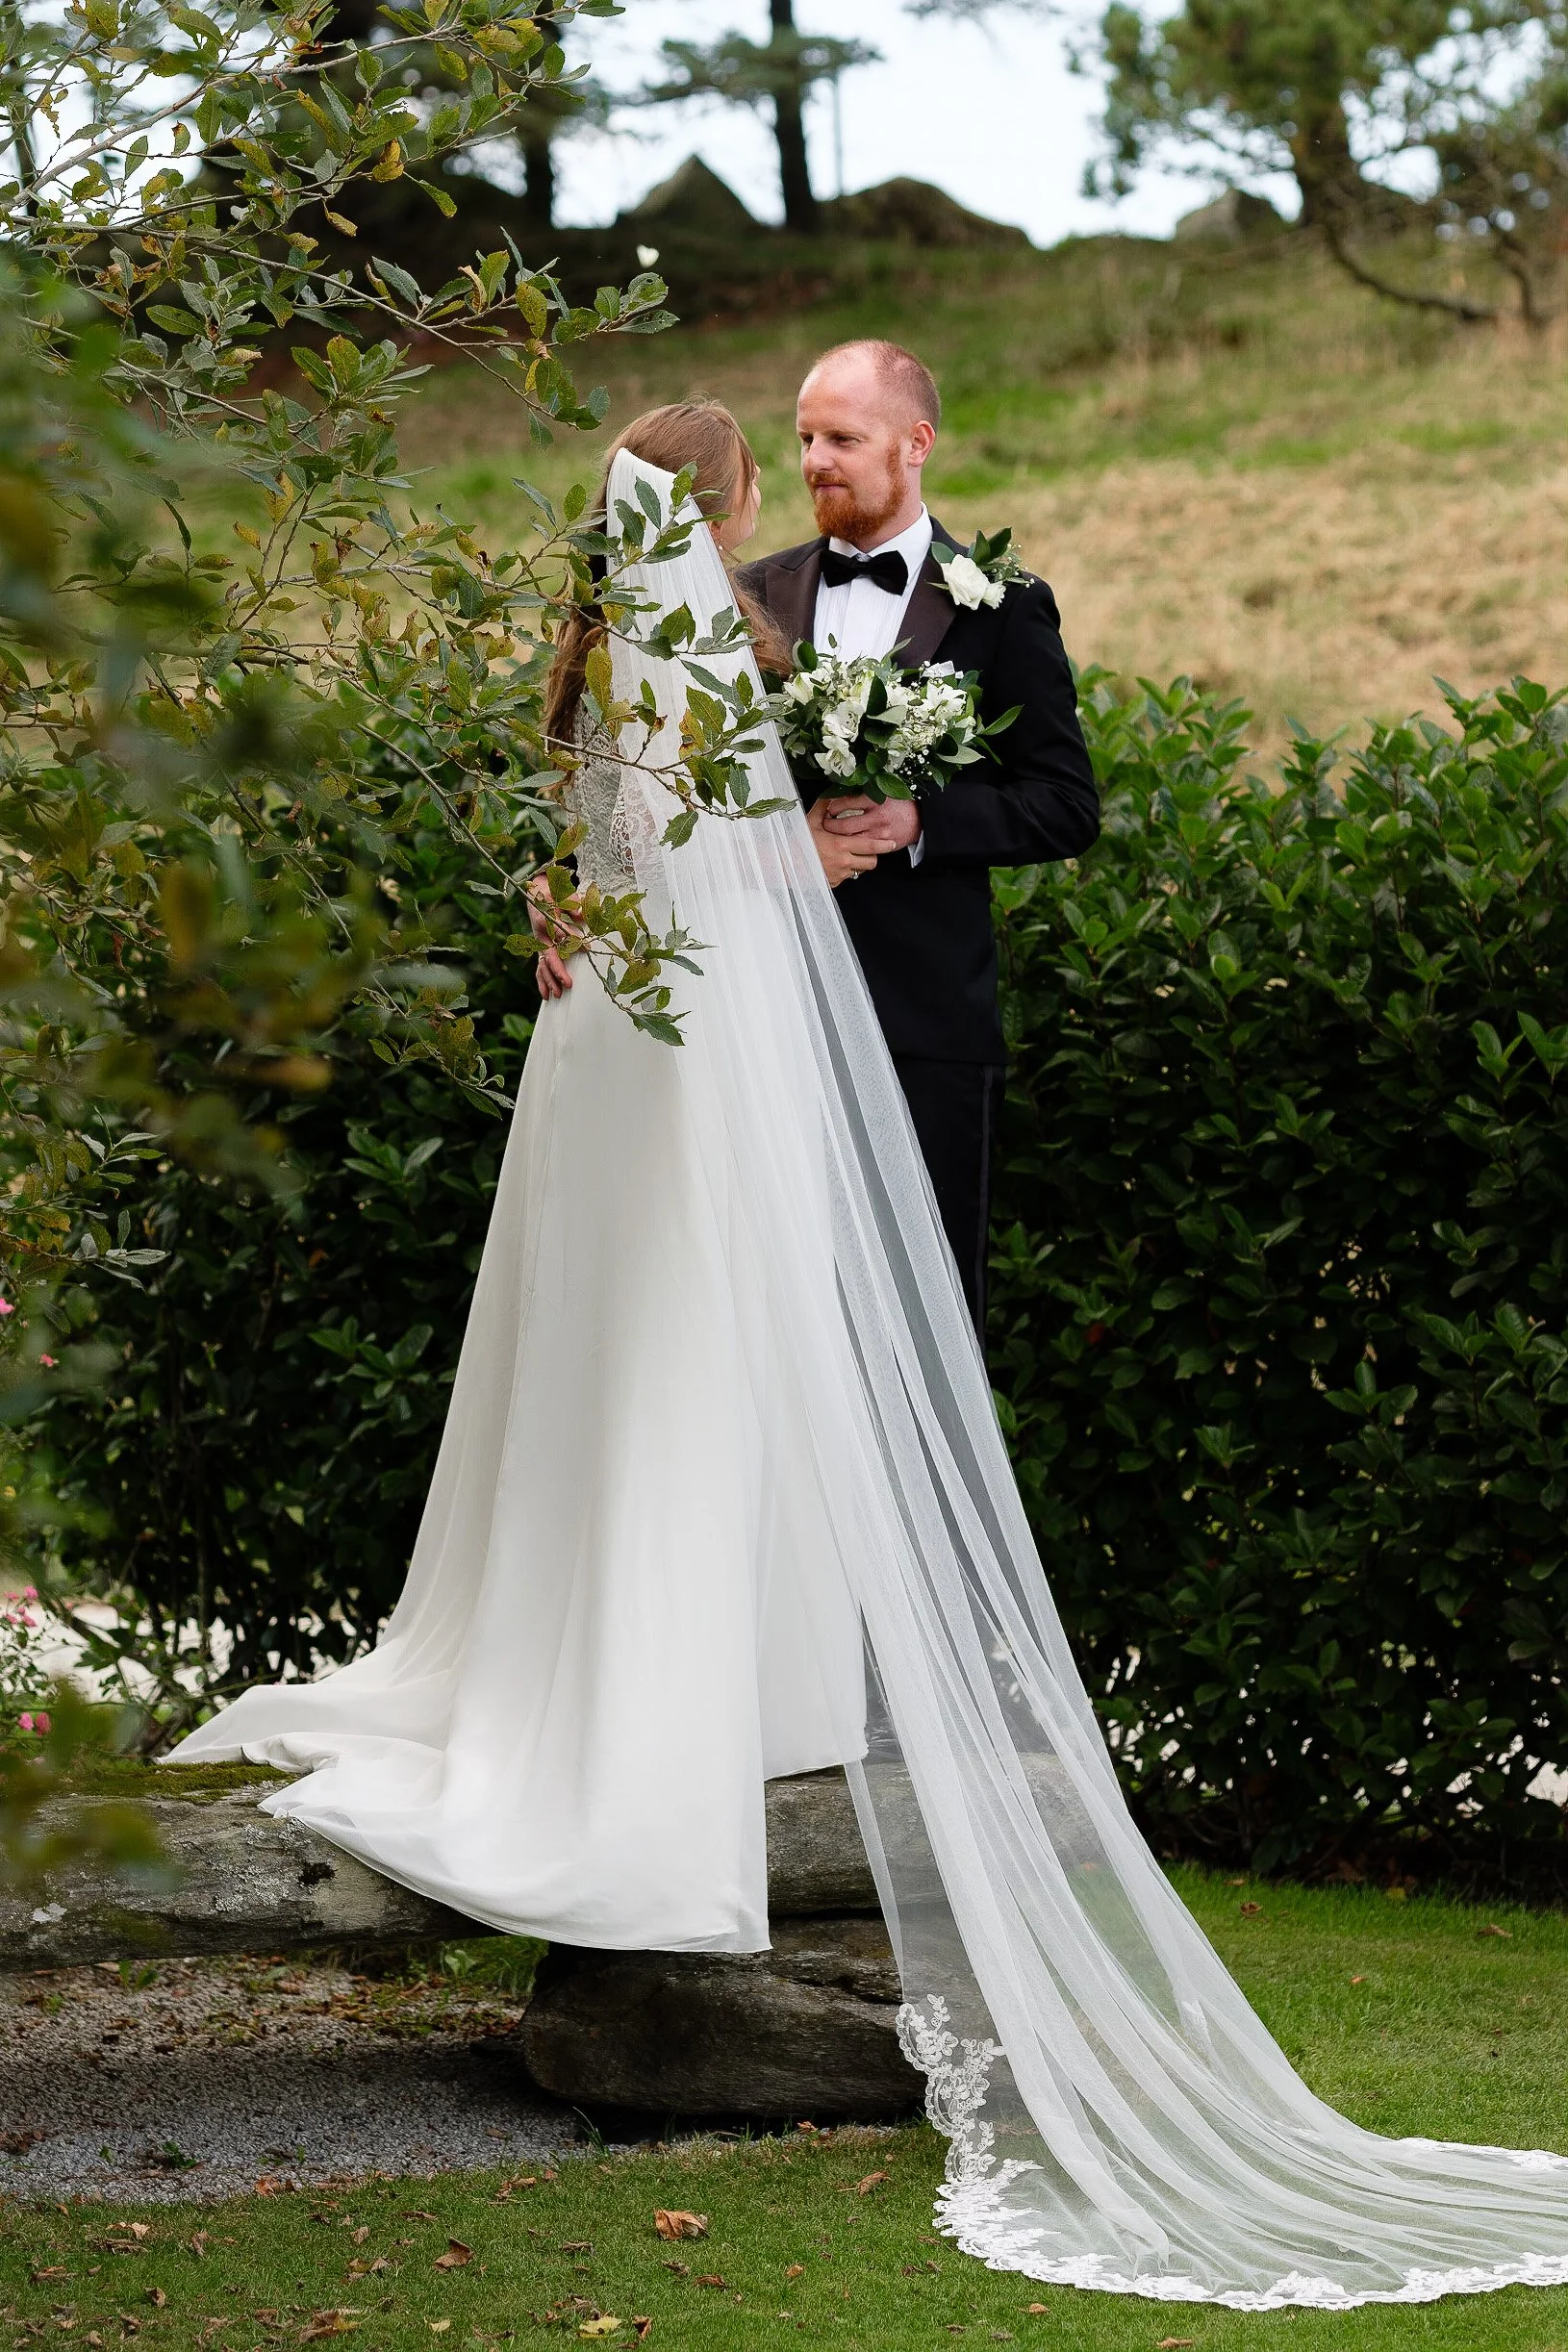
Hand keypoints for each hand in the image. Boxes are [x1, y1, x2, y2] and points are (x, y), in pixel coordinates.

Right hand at [527, 878, 578, 999]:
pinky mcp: (541, 950)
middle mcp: (541, 935)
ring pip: (542, 965)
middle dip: (558, 971)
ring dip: (549, 981)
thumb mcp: (564, 895)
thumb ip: (574, 905)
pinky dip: (542, 981)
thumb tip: (583, 914)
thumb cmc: (552, 895)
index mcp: (545, 919)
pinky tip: (546, 994)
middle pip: (549, 956)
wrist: (535, 894)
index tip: (585, 948)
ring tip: (557, 995)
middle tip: (568, 984)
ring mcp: (540, 944)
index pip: (559, 931)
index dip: (571, 940)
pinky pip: (540, 967)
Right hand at [807, 793, 919, 886]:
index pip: (870, 846)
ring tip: (854, 854)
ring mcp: (839, 874)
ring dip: (861, 863)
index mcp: (840, 845)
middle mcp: (843, 862)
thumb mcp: (810, 821)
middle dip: (875, 855)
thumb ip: (824, 806)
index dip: (884, 845)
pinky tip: (838, 863)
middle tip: (876, 849)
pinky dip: (847, 870)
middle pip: (871, 861)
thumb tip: (832, 792)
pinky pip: (847, 877)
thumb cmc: (797, 842)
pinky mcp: (834, 883)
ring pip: (861, 870)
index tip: (892, 842)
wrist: (785, 864)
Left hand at [822, 793, 922, 852]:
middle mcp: (876, 817)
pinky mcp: (883, 845)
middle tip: (825, 823)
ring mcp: (879, 834)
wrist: (918, 819)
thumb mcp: (883, 791)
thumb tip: (841, 790)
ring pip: (852, 839)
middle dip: (830, 825)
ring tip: (831, 835)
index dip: (833, 805)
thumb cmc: (898, 804)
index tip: (828, 807)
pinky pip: (863, 849)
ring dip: (839, 838)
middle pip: (845, 825)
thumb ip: (864, 792)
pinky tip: (846, 844)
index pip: (846, 802)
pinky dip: (852, 847)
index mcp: (875, 800)